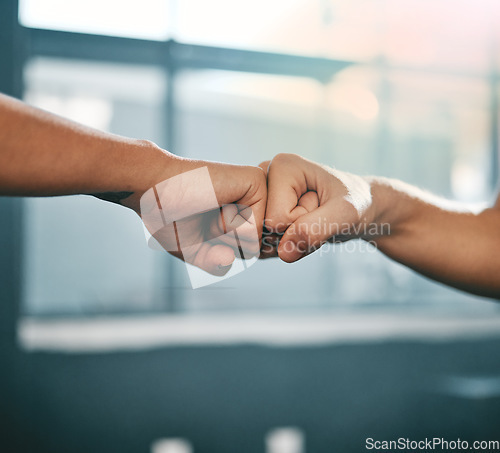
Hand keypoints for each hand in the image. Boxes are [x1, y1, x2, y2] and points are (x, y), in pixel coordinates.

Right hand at [123, 147, 266, 275]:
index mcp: (242, 216)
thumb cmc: (168, 217)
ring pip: (256, 241)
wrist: (152, 191)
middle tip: (203, 215)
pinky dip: (228, 224)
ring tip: (209, 206)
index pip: (247, 254)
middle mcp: (253, 201)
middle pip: (253, 250)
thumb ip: (217, 263)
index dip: (218, 252)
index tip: (200, 228)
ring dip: (224, 233)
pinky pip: (255, 228)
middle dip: (222, 243)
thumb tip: (231, 258)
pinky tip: (214, 200)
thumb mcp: (193, 251)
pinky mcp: (257, 181)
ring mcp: (258, 190)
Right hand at [260, 153, 375, 261]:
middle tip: (316, 215)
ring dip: (289, 241)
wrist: (361, 207)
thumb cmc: (357, 203)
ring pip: (261, 239)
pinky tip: (299, 229)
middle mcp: (263, 176)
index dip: (303, 223)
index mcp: (280, 166)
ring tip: (310, 220)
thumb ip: (316, 229)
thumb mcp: (345, 215)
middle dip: (293, 233)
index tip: (320, 207)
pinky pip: (261, 243)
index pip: (275, 219)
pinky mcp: (260, 208)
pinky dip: (284, 245)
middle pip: (263, 229)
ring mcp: (260, 193)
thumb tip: (283, 253)